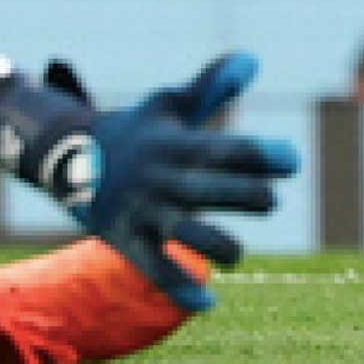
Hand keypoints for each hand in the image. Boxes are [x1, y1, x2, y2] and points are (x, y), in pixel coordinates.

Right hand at [63, 54, 301, 309]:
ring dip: (217, 246)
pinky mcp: (126, 241)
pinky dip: (180, 288)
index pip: (224, 149)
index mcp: (175, 144)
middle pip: (209, 190)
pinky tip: (208, 303)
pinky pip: (153, 270)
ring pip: (185, 235)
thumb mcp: (170, 104)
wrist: (71, 158)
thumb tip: (252, 60)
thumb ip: (211, 85)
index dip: (262, 155)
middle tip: (269, 200)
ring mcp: (143, 212)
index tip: (293, 160)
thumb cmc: (139, 131)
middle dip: (246, 196)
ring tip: (234, 252)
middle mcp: (160, 178)